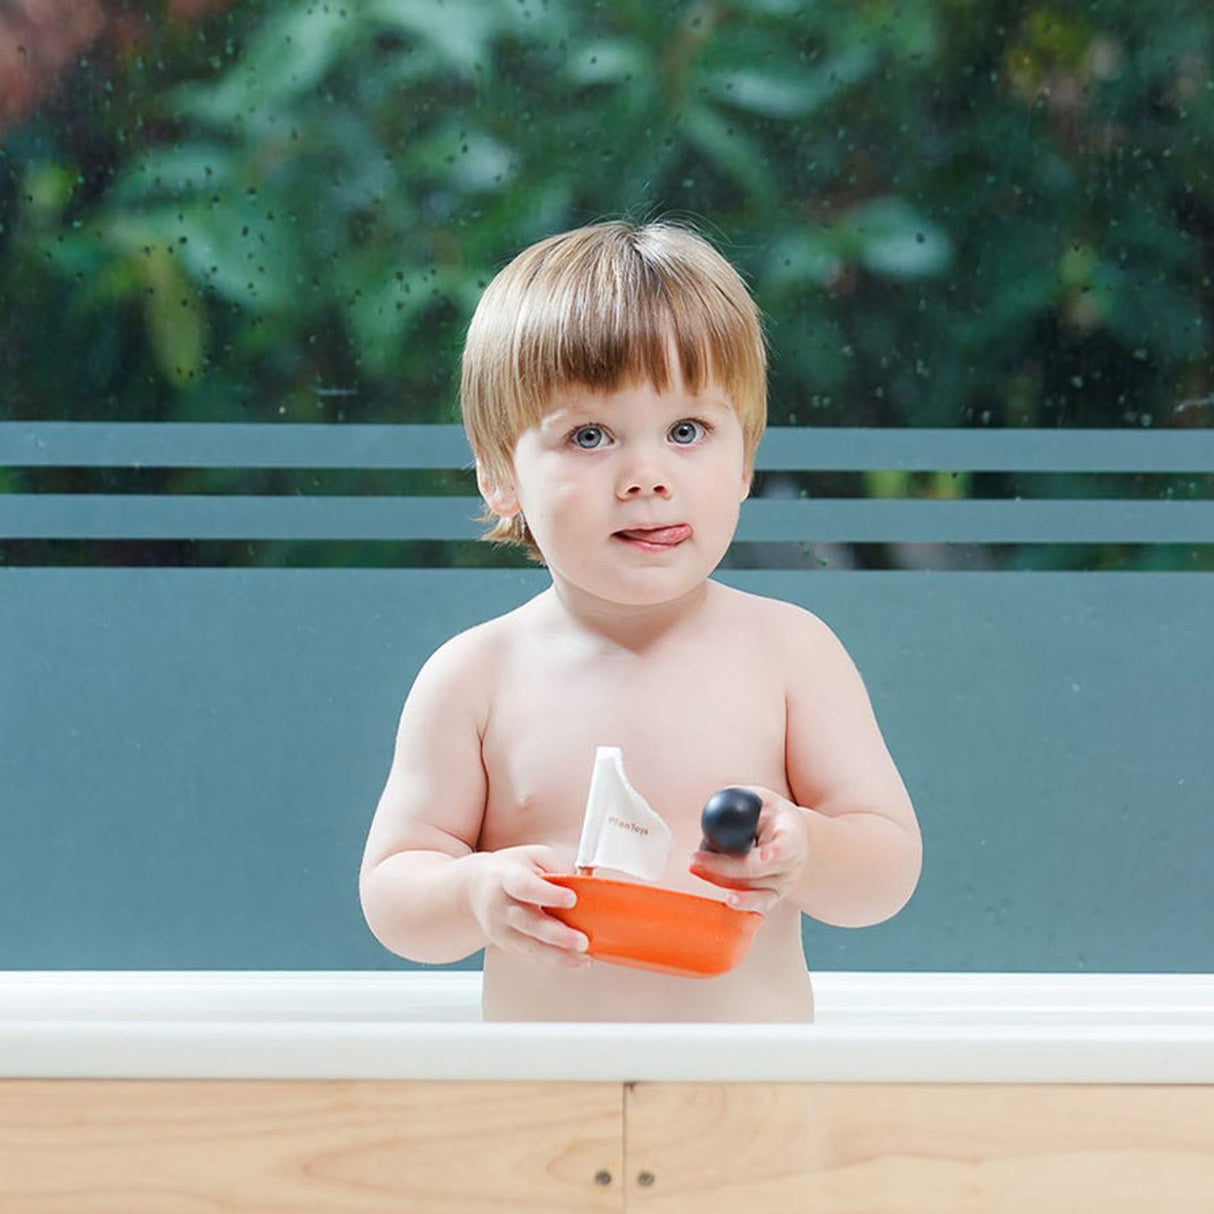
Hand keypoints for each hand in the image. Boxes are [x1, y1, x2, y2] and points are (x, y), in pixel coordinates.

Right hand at [467, 845, 591, 967]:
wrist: (475, 889)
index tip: (572, 899)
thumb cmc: (509, 870)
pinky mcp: (506, 944)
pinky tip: (575, 960)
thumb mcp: (532, 855)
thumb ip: (556, 866)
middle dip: (557, 935)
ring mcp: (500, 929)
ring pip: (529, 946)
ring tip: (582, 958)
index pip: (525, 886)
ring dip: (558, 955)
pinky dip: (554, 960)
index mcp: (505, 877)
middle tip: (582, 941)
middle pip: (528, 923)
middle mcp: (500, 906)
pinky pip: (530, 955)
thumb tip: (581, 884)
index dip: (548, 894)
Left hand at [688, 786, 810, 913]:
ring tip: (696, 865)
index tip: (766, 855)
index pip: (787, 845)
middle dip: (724, 866)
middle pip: (757, 869)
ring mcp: (784, 883)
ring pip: (749, 886)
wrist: (793, 839)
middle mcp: (792, 863)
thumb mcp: (762, 799)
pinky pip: (756, 903)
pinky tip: (726, 899)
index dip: (777, 851)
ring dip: (718, 877)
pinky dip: (740, 900)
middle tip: (695, 859)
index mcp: (792, 834)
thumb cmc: (772, 815)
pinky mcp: (774, 896)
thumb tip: (717, 804)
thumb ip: (741, 799)